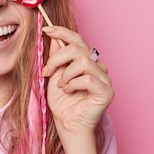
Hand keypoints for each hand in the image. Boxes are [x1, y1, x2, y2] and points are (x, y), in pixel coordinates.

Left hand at [42, 26, 113, 146]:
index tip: (46, 28)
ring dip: (65, 74)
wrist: (67, 124)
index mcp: (86, 61)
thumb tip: (54, 37)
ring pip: (83, 61)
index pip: (77, 39)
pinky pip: (88, 78)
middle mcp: (97, 67)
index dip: (62, 31)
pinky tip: (70, 91)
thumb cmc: (62, 102)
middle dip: (57, 58)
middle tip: (47, 71)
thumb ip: (56, 57)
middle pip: (77, 48)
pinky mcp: (106, 91)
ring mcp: (104, 79)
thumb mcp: (54, 75)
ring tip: (62, 86)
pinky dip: (73, 84)